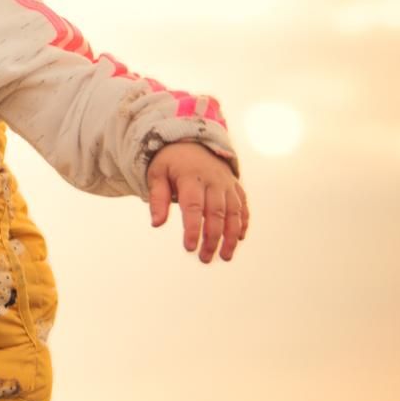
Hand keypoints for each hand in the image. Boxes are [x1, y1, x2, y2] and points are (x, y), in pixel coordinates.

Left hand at [147, 144, 247, 261]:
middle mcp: (213, 180)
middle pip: (216, 212)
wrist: (193, 142)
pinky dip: (243, 222)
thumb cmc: (171, 163)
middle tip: (204, 258)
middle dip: (212, 238)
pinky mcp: (235, 186)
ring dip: (231, 235)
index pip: (193, 206)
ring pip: (233, 212)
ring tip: (225, 256)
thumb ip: (157, 198)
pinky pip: (242, 205)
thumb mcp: (157, 175)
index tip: (190, 248)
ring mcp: (226, 183)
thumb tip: (156, 224)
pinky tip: (239, 238)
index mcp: (191, 177)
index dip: (193, 228)